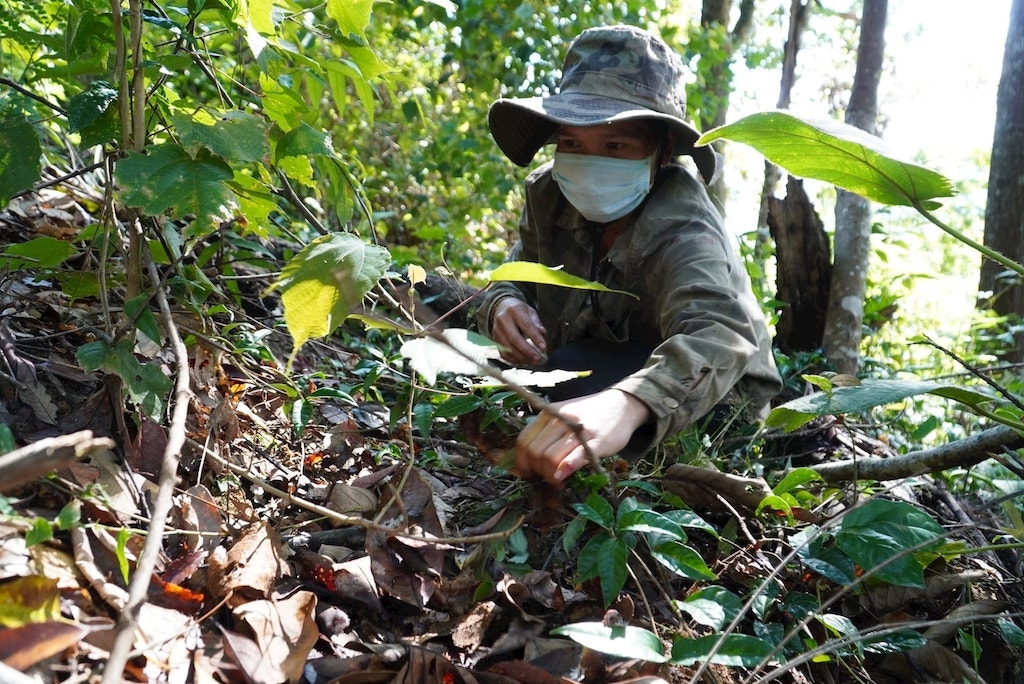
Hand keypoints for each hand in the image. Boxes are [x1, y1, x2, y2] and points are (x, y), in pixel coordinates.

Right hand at [491, 297, 547, 364]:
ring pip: (508, 348)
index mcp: (514, 310)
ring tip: (533, 361)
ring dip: (522, 357)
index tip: (543, 346)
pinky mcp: (495, 340)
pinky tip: (524, 361)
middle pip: (515, 339)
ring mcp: (497, 331)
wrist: (501, 309)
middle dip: (527, 351)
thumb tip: (542, 334)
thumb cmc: (519, 312)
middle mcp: (503, 320)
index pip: (526, 325)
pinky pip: (504, 353)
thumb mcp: (530, 312)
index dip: (535, 337)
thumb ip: (537, 323)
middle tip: (538, 358)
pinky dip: (515, 359)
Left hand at [515, 389, 651, 487]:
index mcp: (549, 413)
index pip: (524, 440)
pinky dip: (565, 468)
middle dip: (536, 471)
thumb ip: (545, 433)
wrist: (622, 405)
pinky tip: (562, 477)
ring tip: (557, 481)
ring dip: (549, 475)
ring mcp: (579, 430)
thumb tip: (526, 459)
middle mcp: (561, 419)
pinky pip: (576, 456)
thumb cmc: (589, 414)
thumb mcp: (563, 417)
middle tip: (545, 479)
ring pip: (550, 456)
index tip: (527, 473)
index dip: (522, 462)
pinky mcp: (598, 441)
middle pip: (535, 451)